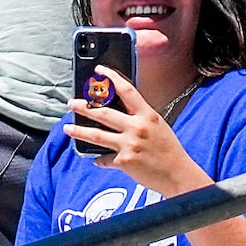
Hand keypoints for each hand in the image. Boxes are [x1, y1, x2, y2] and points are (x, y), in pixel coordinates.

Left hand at [66, 71, 205, 194]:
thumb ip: (140, 117)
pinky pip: (105, 159)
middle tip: (71, 103)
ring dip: (79, 131)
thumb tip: (118, 111)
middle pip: (103, 113)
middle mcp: (137, 128)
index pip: (127, 90)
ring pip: (97, 135)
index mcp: (147, 115)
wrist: (178, 174)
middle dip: (84, 106)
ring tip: (67, 128)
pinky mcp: (124, 162)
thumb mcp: (157, 125)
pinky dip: (99, 160)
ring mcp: (129, 145)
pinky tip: (96, 160)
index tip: (99, 70)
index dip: (111, 77)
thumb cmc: (169, 149)